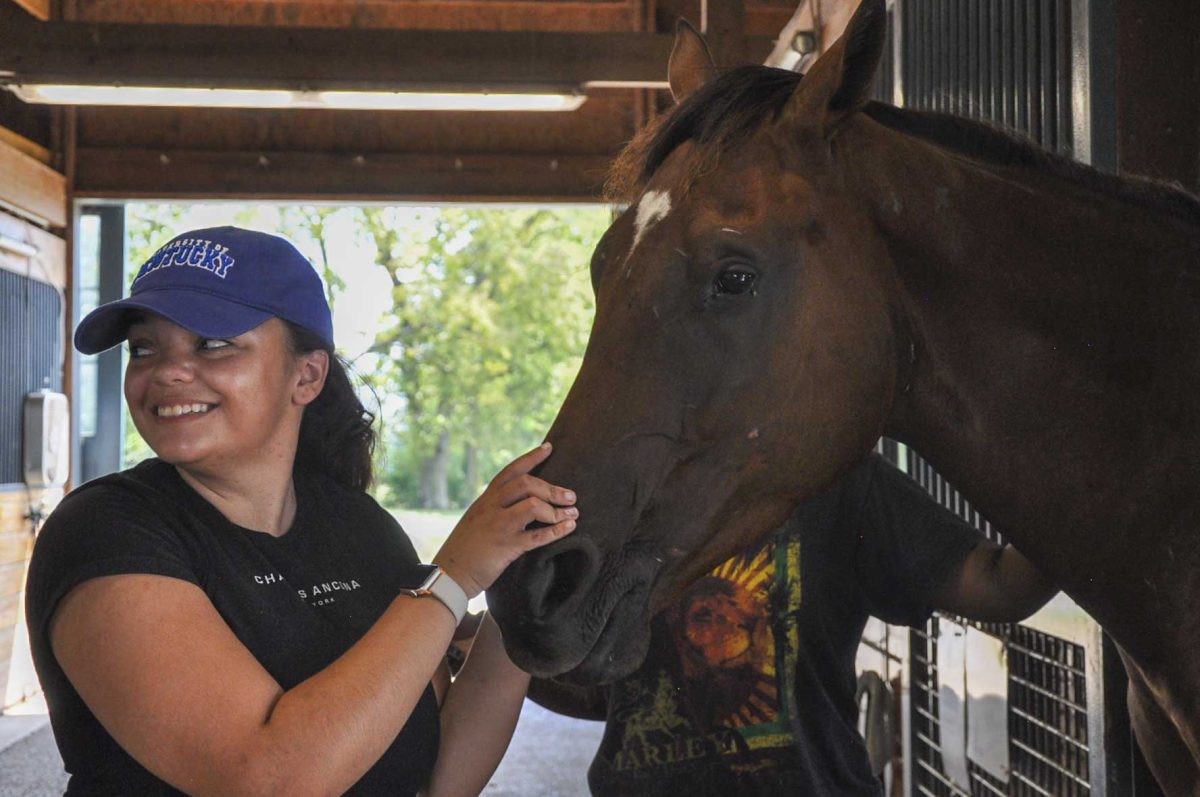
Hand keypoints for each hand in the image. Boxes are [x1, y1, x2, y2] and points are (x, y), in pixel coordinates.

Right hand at [433, 443, 577, 597]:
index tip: (549, 447)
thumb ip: (494, 507)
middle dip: (552, 488)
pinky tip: (569, 528)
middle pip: (526, 484)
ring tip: (573, 514)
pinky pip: (537, 536)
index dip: (531, 457)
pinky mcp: (506, 547)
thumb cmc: (465, 549)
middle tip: (571, 496)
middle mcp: (492, 507)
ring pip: (533, 506)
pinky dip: (557, 531)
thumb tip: (519, 501)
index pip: (511, 471)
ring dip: (557, 510)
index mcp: (485, 499)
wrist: (448, 573)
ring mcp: (499, 526)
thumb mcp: (476, 519)